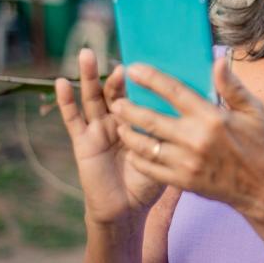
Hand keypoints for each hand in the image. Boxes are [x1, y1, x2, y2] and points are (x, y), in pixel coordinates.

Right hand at [55, 49, 164, 226]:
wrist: (127, 210)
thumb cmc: (150, 181)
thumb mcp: (169, 152)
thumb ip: (177, 129)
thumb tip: (202, 105)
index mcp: (140, 119)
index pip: (140, 91)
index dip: (142, 75)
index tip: (147, 54)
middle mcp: (118, 119)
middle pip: (115, 89)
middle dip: (116, 72)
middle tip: (120, 52)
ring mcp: (99, 128)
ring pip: (93, 97)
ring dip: (89, 75)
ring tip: (87, 54)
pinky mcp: (83, 141)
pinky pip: (73, 119)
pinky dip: (65, 101)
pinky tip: (61, 82)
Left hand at [111, 58, 263, 222]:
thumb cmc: (262, 145)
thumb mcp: (254, 110)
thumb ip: (232, 86)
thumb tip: (217, 60)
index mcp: (212, 117)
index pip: (174, 92)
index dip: (151, 78)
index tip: (134, 69)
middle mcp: (196, 139)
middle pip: (151, 119)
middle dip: (128, 108)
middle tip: (117, 101)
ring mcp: (188, 163)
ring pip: (146, 146)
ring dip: (128, 134)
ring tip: (119, 125)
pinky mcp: (184, 182)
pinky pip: (151, 169)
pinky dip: (138, 158)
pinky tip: (134, 150)